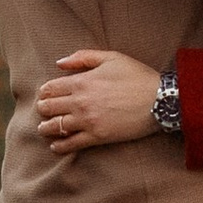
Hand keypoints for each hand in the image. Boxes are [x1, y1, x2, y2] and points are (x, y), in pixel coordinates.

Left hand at [35, 47, 162, 151]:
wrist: (159, 100)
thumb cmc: (137, 76)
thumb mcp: (111, 57)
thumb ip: (83, 57)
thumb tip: (59, 63)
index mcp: (81, 81)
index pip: (50, 89)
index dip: (44, 92)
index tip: (46, 95)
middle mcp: (80, 102)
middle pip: (48, 108)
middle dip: (43, 109)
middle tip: (44, 111)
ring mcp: (87, 121)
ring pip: (55, 127)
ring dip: (46, 128)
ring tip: (46, 129)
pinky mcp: (97, 137)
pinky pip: (71, 144)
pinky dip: (59, 146)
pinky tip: (56, 145)